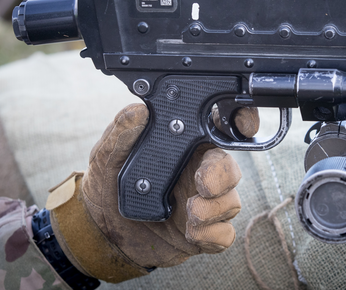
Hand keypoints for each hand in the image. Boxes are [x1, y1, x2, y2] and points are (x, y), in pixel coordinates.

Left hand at [46, 103, 257, 282]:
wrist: (101, 230)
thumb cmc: (107, 184)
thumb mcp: (105, 155)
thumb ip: (121, 133)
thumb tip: (138, 111)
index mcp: (185, 147)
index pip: (221, 128)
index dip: (241, 122)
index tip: (245, 126)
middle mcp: (200, 172)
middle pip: (230, 168)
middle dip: (223, 176)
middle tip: (202, 185)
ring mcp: (204, 203)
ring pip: (232, 202)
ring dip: (214, 209)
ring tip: (189, 213)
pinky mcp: (202, 233)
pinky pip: (224, 234)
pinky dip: (212, 234)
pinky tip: (191, 233)